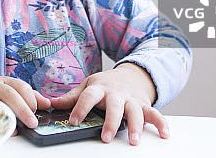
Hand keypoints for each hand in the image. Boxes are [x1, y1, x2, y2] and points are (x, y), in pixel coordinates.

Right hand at [0, 77, 50, 129]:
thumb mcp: (4, 90)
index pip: (21, 86)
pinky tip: (2, 128)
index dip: (32, 99)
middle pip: (11, 93)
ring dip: (11, 115)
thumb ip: (25, 96)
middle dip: (24, 109)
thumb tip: (46, 102)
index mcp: (3, 81)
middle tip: (32, 123)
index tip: (39, 110)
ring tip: (20, 127)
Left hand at [49, 63, 167, 144]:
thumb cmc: (106, 83)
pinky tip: (164, 134)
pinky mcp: (144, 104)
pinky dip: (161, 122)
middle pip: (114, 106)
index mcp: (99, 88)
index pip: (88, 96)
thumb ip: (72, 96)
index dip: (80, 108)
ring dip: (136, 126)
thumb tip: (51, 103)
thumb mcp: (88, 86)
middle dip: (110, 121)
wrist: (130, 74)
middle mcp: (116, 93)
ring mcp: (131, 99)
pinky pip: (154, 113)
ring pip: (135, 111)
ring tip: (134, 141)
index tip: (73, 121)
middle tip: (106, 137)